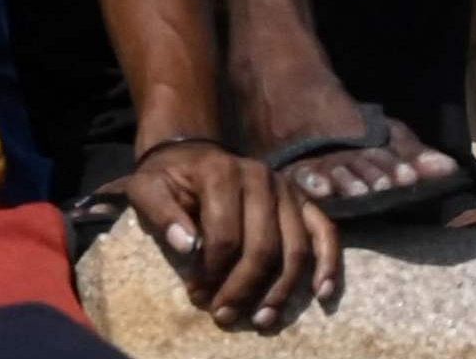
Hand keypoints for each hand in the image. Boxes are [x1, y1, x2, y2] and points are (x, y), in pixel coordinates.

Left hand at [113, 138, 342, 333]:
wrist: (192, 154)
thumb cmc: (169, 180)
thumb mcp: (147, 188)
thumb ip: (160, 213)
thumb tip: (187, 246)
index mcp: (221, 173)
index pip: (225, 235)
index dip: (213, 271)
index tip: (198, 296)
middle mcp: (261, 177)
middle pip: (263, 247)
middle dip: (245, 288)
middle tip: (226, 314)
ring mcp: (287, 189)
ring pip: (296, 249)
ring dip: (282, 290)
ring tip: (263, 319)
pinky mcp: (304, 201)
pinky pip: (326, 233)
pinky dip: (329, 264)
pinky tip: (322, 294)